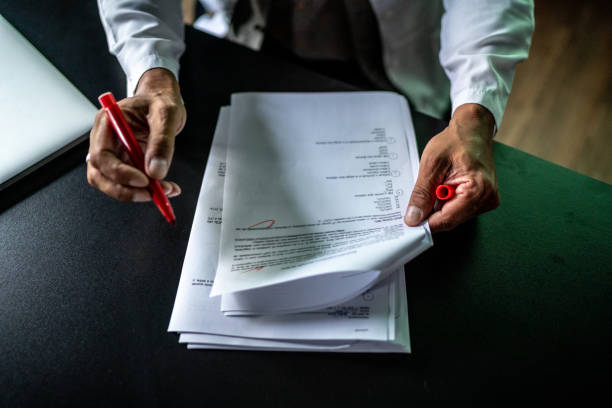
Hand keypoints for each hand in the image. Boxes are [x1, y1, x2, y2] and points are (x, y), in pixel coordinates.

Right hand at [87, 68, 185, 201]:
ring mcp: (114, 153)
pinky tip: (165, 187)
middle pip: (100, 174)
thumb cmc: (159, 101)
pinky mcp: (125, 162)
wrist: (162, 100)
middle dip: (125, 190)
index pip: (102, 155)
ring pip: (112, 183)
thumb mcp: (166, 115)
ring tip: (164, 191)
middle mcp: (105, 140)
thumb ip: (162, 142)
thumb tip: (156, 171)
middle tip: (152, 193)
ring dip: (136, 193)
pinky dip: (146, 190)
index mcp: (108, 123)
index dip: (119, 173)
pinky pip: (129, 183)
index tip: (143, 180)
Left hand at [404, 103, 499, 231]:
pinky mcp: (482, 199)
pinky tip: (444, 186)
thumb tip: (414, 218)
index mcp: (478, 190)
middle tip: (419, 196)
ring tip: (437, 184)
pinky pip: (458, 209)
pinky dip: (446, 201)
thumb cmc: (455, 140)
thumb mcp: (431, 165)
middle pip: (450, 220)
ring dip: (439, 205)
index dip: (425, 223)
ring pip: (453, 216)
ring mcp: (486, 201)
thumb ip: (422, 194)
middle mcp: (487, 199)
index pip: (446, 220)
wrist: (472, 130)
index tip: (409, 221)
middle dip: (431, 211)